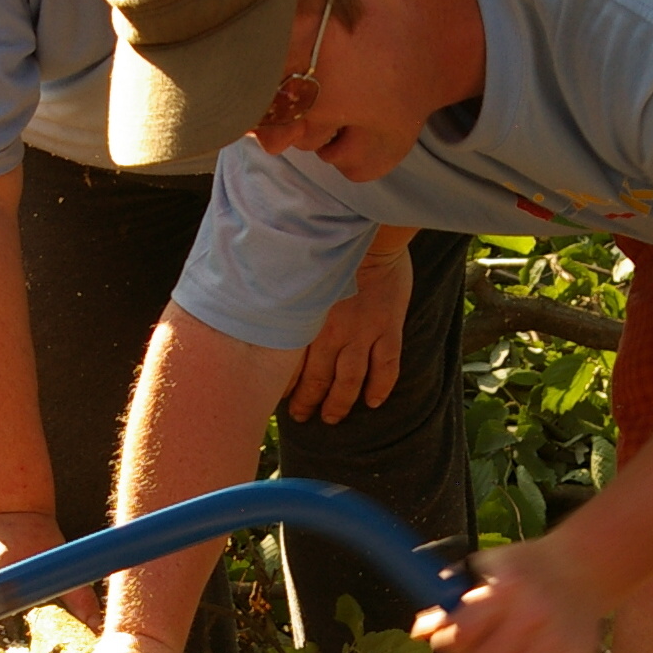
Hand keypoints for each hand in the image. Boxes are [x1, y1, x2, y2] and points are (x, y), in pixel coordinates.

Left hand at [286, 244, 411, 423]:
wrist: (368, 234)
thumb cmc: (329, 250)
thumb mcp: (298, 278)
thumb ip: (290, 302)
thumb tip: (265, 310)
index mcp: (307, 320)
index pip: (292, 364)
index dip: (285, 385)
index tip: (279, 398)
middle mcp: (332, 332)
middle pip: (318, 379)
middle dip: (309, 402)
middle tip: (303, 417)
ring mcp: (362, 332)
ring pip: (350, 380)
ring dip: (340, 402)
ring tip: (333, 418)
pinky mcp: (387, 328)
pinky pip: (386, 366)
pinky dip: (380, 387)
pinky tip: (374, 402)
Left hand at [415, 535, 607, 652]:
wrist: (582, 565)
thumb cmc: (526, 569)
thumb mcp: (483, 570)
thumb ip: (448, 601)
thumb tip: (420, 633)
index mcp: (506, 588)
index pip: (460, 634)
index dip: (446, 644)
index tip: (447, 643)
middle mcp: (533, 614)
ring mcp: (557, 640)